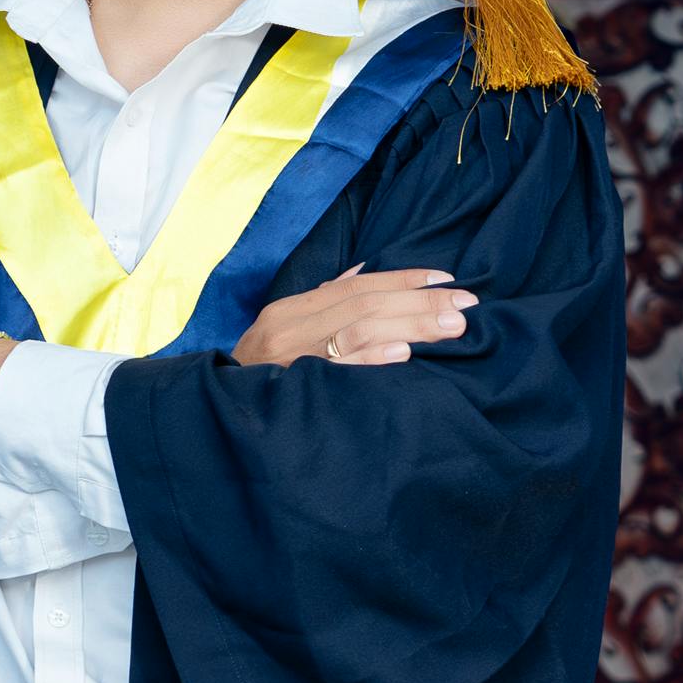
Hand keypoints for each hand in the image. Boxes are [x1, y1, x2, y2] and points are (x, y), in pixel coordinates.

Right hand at [229, 264, 475, 369]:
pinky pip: (335, 372)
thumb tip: (363, 271)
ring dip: (410, 327)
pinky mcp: (292, 391)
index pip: (357, 286)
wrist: (216, 412)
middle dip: (420, 304)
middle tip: (466, 306)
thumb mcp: (284, 328)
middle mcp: (290, 328)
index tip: (446, 280)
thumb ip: (324, 301)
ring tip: (451, 327)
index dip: (403, 280)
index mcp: (292, 310)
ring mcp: (291, 359)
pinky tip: (403, 356)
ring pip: (357, 332)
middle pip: (364, 305)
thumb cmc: (257, 373)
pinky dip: (369, 361)